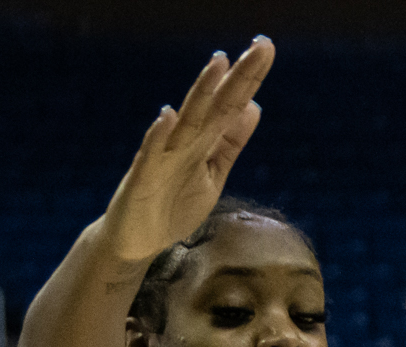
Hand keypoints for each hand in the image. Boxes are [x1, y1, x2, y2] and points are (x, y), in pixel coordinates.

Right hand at [101, 38, 273, 264]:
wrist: (137, 242)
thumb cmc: (173, 206)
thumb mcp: (213, 175)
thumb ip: (230, 143)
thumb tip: (255, 107)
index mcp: (203, 142)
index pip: (231, 105)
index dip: (249, 79)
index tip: (268, 48)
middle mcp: (184, 143)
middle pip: (215, 105)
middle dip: (237, 77)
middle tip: (261, 46)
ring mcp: (162, 159)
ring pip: (186, 122)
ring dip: (202, 93)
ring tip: (219, 63)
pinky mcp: (142, 180)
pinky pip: (150, 156)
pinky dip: (158, 136)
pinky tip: (167, 116)